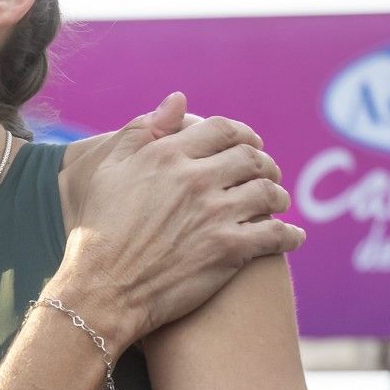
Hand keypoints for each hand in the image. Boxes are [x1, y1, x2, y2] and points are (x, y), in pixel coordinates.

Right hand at [58, 93, 303, 348]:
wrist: (100, 290)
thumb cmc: (97, 230)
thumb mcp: (108, 169)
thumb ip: (143, 129)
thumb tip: (179, 99)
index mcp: (168, 153)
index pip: (222, 130)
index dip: (242, 134)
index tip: (249, 143)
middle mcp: (195, 178)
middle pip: (251, 158)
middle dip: (265, 164)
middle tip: (267, 174)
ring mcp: (215, 214)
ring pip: (267, 193)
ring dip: (278, 196)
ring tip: (277, 203)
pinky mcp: (229, 250)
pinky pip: (275, 235)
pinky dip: (290, 235)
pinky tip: (293, 237)